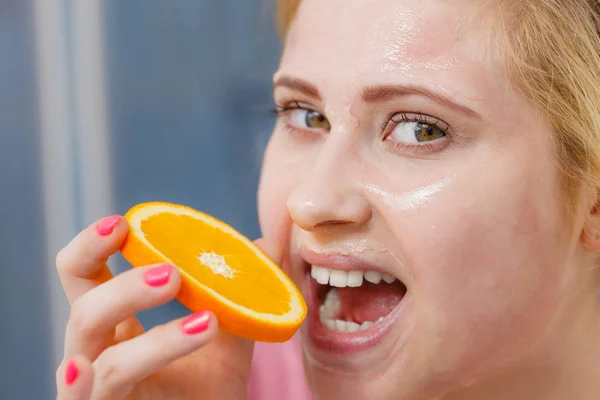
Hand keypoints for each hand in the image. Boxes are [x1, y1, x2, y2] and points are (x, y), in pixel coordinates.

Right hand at [55, 215, 280, 398]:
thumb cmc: (204, 393)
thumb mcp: (228, 340)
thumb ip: (242, 294)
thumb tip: (266, 243)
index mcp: (117, 326)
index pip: (84, 275)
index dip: (92, 245)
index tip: (123, 222)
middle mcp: (96, 353)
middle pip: (84, 309)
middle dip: (127, 288)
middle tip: (174, 275)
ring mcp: (94, 391)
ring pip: (103, 360)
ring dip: (155, 341)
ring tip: (207, 322)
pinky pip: (90, 399)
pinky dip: (87, 384)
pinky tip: (86, 370)